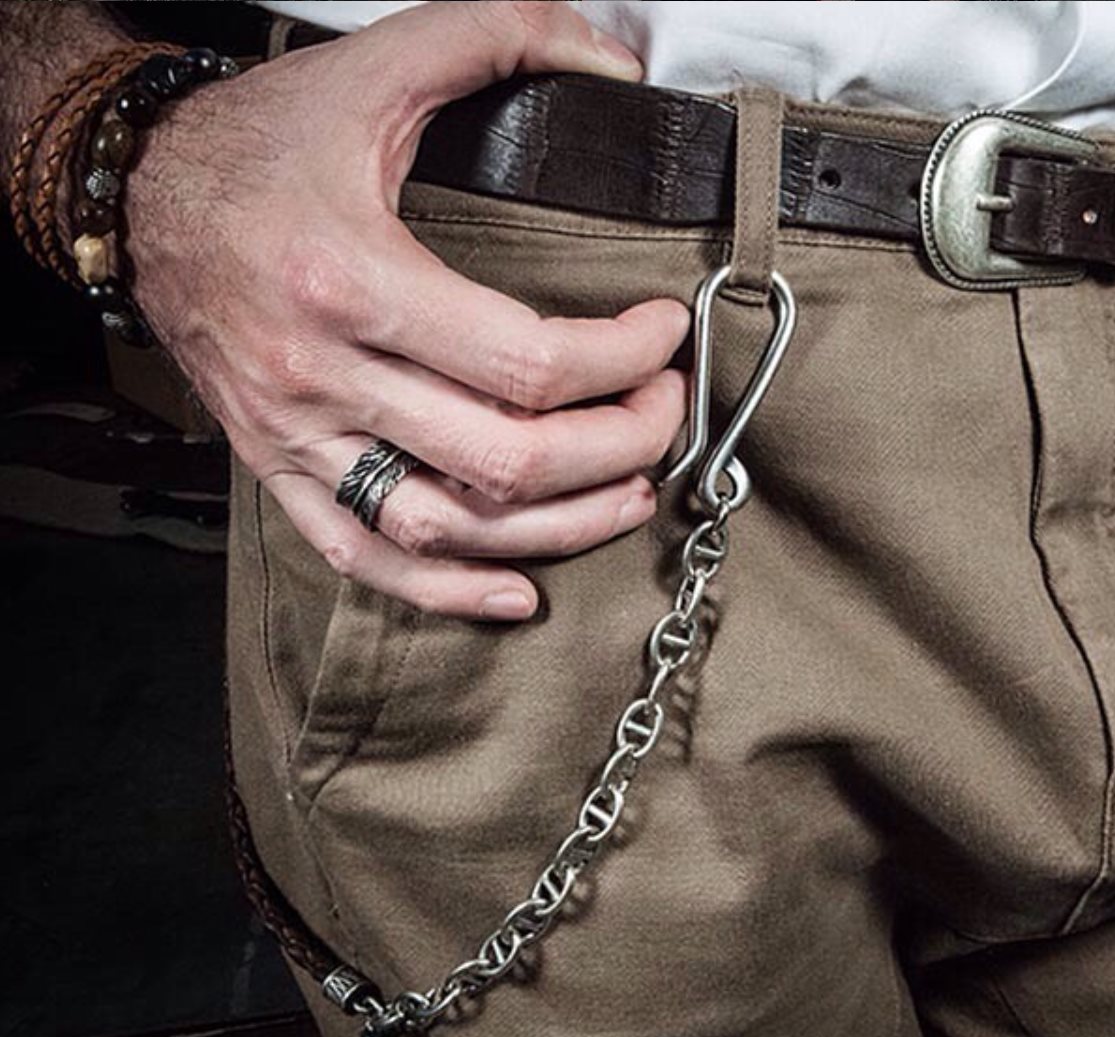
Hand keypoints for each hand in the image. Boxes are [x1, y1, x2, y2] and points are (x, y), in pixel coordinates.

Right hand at [124, 1, 690, 619]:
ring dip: (557, 527)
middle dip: (617, 445)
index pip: (528, 363)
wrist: (139, 201)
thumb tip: (610, 58)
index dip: (623, 361)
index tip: (660, 336)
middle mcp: (324, 374)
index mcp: (353, 277)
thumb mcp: (375, 70)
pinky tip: (514, 589)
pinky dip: (446, 589)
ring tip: (626, 497)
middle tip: (661, 413)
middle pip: (507, 459)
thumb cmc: (255, 147)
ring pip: (450, 525)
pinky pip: (368, 556)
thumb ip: (500, 36)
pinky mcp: (283, 470)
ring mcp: (301, 437)